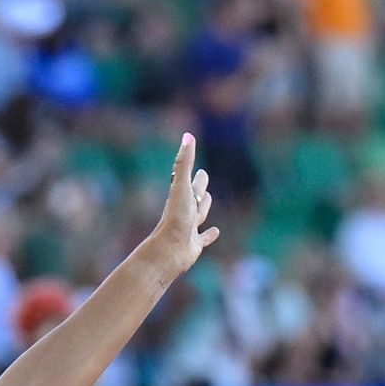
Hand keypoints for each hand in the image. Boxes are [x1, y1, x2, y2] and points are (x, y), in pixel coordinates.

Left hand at [141, 132, 219, 278]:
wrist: (169, 250)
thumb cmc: (175, 217)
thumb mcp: (182, 186)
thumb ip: (184, 162)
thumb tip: (188, 135)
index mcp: (181, 197)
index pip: (188, 179)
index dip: (191, 168)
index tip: (193, 157)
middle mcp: (184, 211)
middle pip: (195, 195)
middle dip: (200, 185)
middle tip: (203, 176)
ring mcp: (189, 228)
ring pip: (200, 214)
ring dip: (204, 208)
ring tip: (207, 200)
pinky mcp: (194, 245)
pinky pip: (204, 238)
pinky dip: (210, 235)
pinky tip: (215, 232)